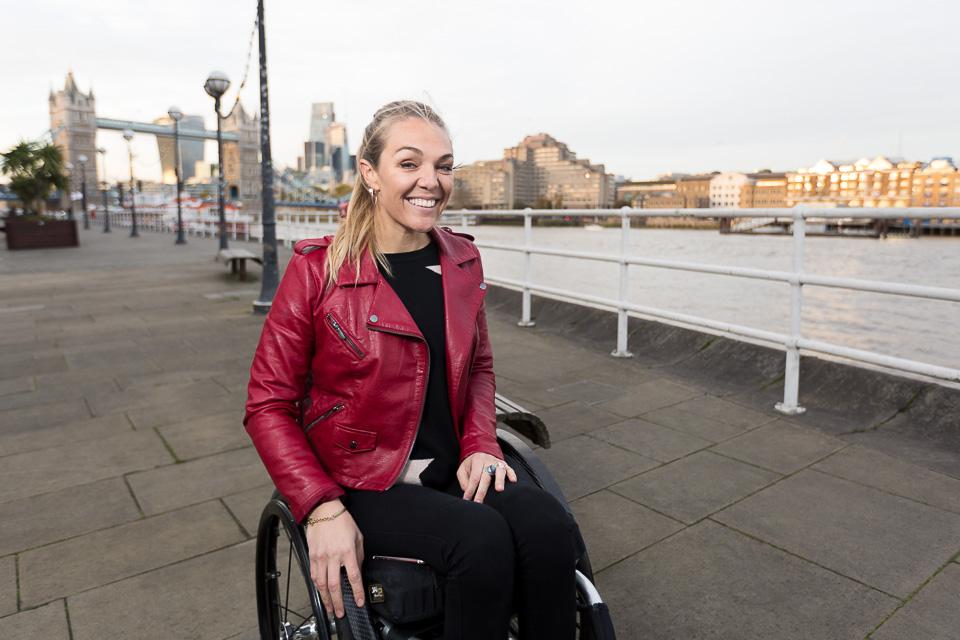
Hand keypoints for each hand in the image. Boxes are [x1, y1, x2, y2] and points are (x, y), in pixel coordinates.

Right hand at [304, 499, 364, 618]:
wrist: (324, 510)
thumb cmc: (342, 521)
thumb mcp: (358, 537)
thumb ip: (358, 555)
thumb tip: (358, 570)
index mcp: (347, 551)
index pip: (354, 577)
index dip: (357, 592)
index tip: (360, 601)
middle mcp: (333, 556)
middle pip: (335, 585)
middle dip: (338, 602)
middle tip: (340, 612)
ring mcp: (320, 557)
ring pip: (322, 584)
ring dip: (326, 599)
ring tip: (330, 608)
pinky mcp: (312, 556)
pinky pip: (314, 575)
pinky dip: (317, 587)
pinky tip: (321, 592)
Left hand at [457, 453, 517, 502]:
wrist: (481, 453)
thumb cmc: (471, 465)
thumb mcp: (462, 470)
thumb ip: (464, 480)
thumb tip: (468, 491)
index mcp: (477, 461)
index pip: (474, 477)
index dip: (471, 489)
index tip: (467, 499)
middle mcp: (488, 461)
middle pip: (486, 476)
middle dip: (482, 490)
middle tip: (479, 502)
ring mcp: (497, 462)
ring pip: (499, 471)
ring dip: (499, 480)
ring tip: (499, 490)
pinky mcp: (505, 465)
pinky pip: (509, 469)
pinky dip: (511, 474)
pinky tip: (513, 481)